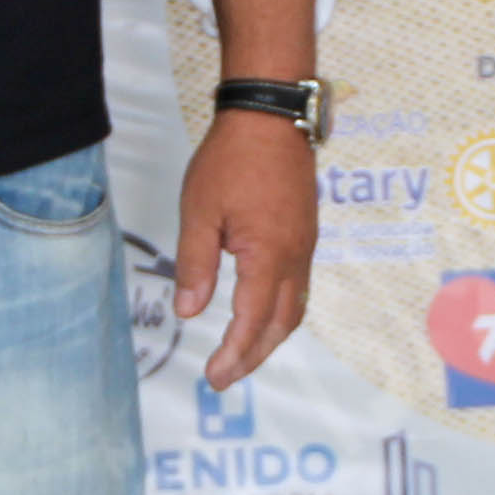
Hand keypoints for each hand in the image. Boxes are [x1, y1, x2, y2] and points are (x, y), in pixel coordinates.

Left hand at [176, 110, 320, 392]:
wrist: (271, 117)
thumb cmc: (231, 160)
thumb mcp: (200, 212)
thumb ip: (195, 265)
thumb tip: (189, 311)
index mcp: (268, 255)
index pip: (252, 320)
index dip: (234, 353)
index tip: (214, 376)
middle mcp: (295, 257)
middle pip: (281, 323)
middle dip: (254, 355)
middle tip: (226, 376)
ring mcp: (304, 245)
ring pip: (295, 307)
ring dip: (270, 337)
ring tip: (243, 354)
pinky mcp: (305, 233)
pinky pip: (299, 285)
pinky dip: (280, 311)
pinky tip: (261, 313)